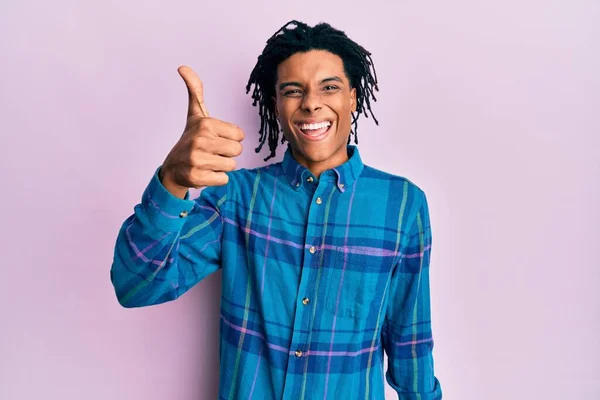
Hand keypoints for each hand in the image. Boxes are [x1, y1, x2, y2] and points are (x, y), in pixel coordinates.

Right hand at [159, 66, 244, 197]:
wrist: (172, 168)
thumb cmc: (190, 139)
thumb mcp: (194, 114)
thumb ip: (195, 90)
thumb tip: (183, 67)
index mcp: (206, 124)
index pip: (240, 135)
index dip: (230, 138)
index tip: (214, 138)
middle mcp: (200, 141)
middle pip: (237, 151)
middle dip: (227, 153)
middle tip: (211, 152)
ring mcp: (197, 160)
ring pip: (231, 166)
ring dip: (222, 166)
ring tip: (207, 162)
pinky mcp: (196, 177)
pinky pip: (224, 179)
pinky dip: (216, 178)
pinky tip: (204, 172)